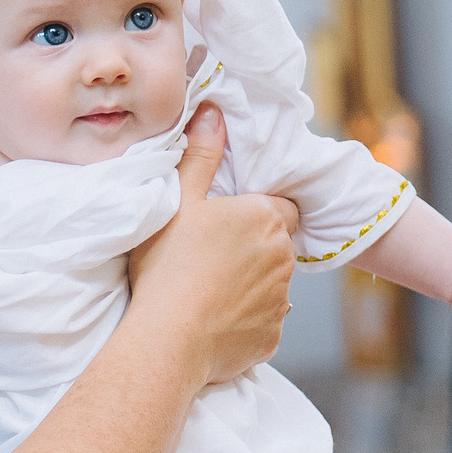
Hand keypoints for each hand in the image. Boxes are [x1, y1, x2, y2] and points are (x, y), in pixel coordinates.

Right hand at [126, 105, 299, 386]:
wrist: (167, 340)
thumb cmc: (168, 266)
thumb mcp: (178, 201)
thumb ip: (201, 155)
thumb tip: (213, 112)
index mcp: (265, 217)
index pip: (281, 205)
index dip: (255, 213)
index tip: (226, 224)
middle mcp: (283, 256)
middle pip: (277, 244)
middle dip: (254, 247)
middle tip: (210, 255)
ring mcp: (281, 300)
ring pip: (272, 283)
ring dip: (251, 283)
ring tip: (208, 290)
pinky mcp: (271, 336)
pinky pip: (263, 321)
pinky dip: (245, 320)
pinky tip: (213, 320)